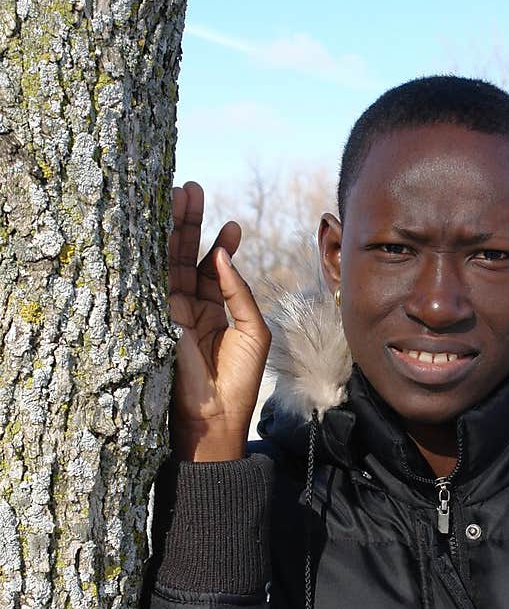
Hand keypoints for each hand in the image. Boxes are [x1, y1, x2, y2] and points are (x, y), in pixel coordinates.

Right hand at [167, 181, 271, 460]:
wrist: (214, 418)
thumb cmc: (238, 381)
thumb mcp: (253, 332)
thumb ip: (240, 293)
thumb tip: (221, 256)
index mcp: (214, 312)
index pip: (214, 270)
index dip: (220, 244)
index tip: (232, 224)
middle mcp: (190, 308)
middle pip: (188, 257)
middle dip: (192, 224)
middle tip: (194, 190)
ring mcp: (170, 312)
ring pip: (170, 261)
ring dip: (176, 229)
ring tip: (183, 195)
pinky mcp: (156, 318)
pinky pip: (156, 279)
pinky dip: (159, 253)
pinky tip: (166, 227)